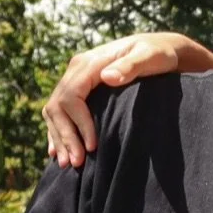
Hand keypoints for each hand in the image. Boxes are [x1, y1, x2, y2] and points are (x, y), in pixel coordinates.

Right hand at [42, 33, 200, 166]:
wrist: (157, 48)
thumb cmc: (157, 54)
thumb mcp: (150, 57)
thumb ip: (130, 66)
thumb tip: (108, 77)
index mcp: (89, 63)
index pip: (72, 96)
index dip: (79, 123)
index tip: (92, 146)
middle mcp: (76, 70)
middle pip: (58, 106)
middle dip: (66, 136)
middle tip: (77, 163)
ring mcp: (74, 79)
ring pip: (54, 111)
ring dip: (59, 138)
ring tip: (67, 164)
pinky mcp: (78, 89)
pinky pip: (58, 112)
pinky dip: (57, 131)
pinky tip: (57, 151)